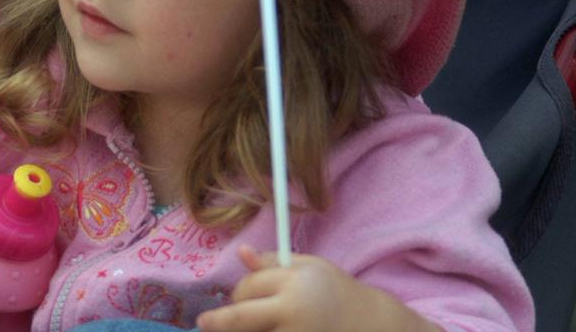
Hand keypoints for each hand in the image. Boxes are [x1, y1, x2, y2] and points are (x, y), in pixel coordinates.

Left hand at [195, 246, 440, 331]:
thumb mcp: (308, 267)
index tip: (240, 295)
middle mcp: (292, 312)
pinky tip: (262, 331)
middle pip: (238, 319)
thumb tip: (241, 252)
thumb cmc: (335, 291)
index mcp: (294, 283)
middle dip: (219, 322)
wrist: (370, 324)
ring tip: (245, 327)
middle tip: (206, 322)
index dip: (239, 291)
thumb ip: (272, 262)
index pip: (247, 287)